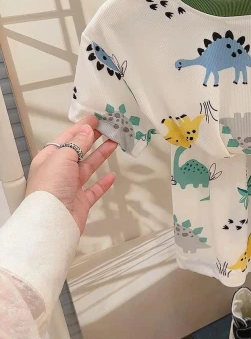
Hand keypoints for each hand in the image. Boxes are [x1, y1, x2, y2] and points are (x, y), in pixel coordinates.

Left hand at [25, 116, 117, 233]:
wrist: (53, 220)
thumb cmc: (51, 187)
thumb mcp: (63, 157)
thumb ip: (77, 143)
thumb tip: (87, 130)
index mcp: (49, 159)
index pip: (66, 138)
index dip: (81, 127)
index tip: (95, 118)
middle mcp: (59, 172)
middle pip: (79, 151)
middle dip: (93, 139)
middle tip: (108, 127)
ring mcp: (70, 187)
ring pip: (88, 167)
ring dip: (101, 154)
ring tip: (114, 142)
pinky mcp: (81, 201)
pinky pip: (95, 189)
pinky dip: (104, 182)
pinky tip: (112, 175)